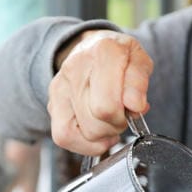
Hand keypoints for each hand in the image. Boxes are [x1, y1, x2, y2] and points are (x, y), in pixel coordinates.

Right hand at [47, 30, 152, 155]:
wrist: (94, 48)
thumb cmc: (120, 58)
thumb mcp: (140, 60)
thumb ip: (139, 82)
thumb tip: (135, 106)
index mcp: (102, 52)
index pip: (106, 105)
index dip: (124, 115)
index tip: (132, 108)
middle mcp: (75, 68)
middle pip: (94, 121)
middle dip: (115, 125)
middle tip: (122, 113)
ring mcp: (59, 87)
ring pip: (78, 133)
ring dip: (101, 135)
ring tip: (109, 121)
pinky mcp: (52, 104)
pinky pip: (63, 137)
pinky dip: (84, 144)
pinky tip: (97, 133)